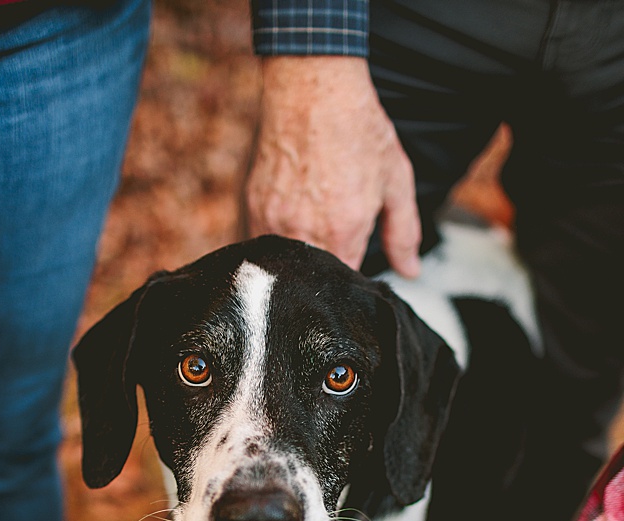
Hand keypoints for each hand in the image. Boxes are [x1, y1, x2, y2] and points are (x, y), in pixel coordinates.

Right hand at [246, 56, 420, 277]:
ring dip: (301, 254)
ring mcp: (274, 222)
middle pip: (312, 278)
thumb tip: (410, 270)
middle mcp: (304, 232)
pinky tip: (296, 213)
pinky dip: (280, 238)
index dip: (353, 279)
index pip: (345, 281)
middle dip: (326, 268)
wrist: (313, 93)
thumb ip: (403, 232)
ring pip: (285, 263)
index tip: (359, 262)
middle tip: (339, 237)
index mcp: (344, 230)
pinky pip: (264, 242)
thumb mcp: (395, 181)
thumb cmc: (357, 130)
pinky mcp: (254, 209)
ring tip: (317, 220)